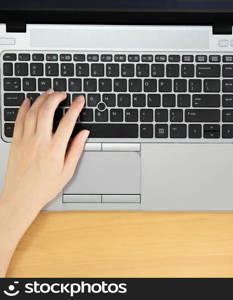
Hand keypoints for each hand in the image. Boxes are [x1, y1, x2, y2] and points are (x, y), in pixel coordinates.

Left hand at [0, 91, 88, 276]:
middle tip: (63, 93)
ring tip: (48, 93)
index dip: (75, 108)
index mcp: (55, 150)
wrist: (21, 197)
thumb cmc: (44, 187)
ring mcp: (25, 141)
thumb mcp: (67, 171)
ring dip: (41, 99)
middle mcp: (39, 142)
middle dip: (56, 98)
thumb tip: (83, 134)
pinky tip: (28, 102)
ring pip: (32, 112)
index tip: (79, 100)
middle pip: (47, 111)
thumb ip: (76, 150)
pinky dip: (23, 108)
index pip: (68, 122)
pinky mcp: (15, 142)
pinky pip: (18, 120)